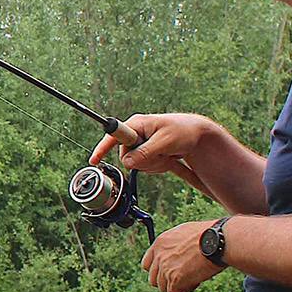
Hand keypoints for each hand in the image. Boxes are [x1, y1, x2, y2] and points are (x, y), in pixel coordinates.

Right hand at [89, 113, 215, 173]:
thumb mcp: (165, 142)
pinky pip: (144, 166)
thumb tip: (127, 163)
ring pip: (135, 164)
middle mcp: (135, 133)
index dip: (102, 149)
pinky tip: (167, 158)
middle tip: (162, 154)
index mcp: (136, 124)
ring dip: (153, 164)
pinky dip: (156, 166)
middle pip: (126, 156)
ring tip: (167, 155)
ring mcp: (140, 143)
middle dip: (144, 160)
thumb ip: (144, 152)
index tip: (94, 161)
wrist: (198, 135)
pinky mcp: (146, 152)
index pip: (113, 137)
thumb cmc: (183, 132)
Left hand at [142, 219, 225, 291]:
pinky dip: (184, 290)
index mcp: (160, 243)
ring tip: (193, 276)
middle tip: (183, 276)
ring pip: (163, 288)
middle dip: (167, 280)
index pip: (146, 264)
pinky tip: (195, 281)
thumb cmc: (208, 235)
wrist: (218, 240)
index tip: (169, 272)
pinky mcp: (175, 279)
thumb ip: (173, 245)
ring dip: (177, 286)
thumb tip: (174, 253)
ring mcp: (165, 268)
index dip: (158, 270)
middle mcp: (159, 256)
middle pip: (154, 279)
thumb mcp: (184, 233)